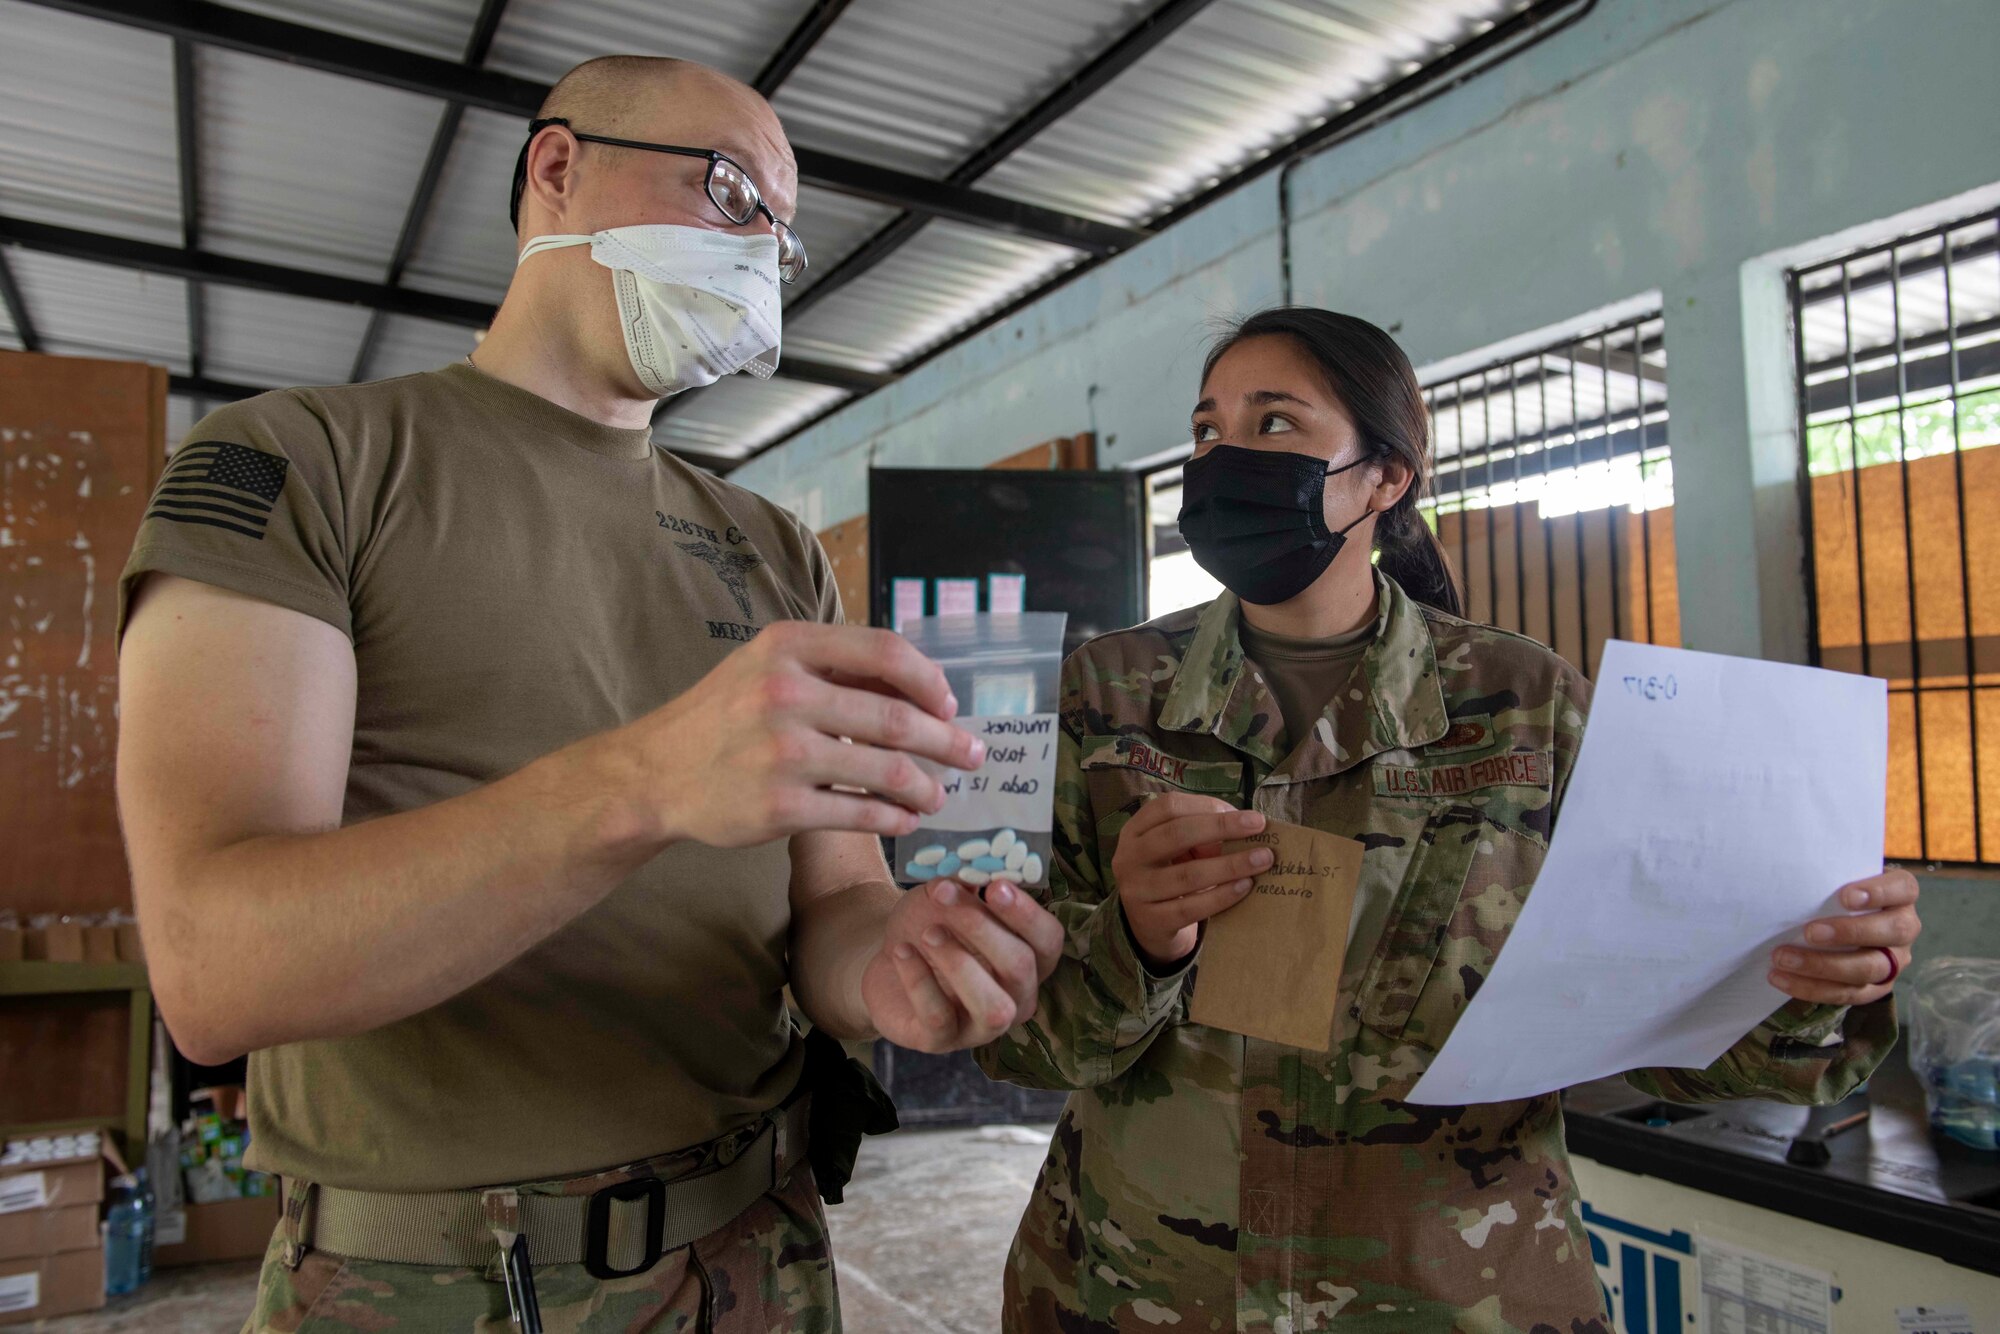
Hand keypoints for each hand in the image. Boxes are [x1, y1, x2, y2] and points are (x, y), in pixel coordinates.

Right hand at [609, 621, 984, 847]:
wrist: (656, 774)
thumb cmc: (724, 716)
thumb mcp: (768, 667)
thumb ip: (835, 667)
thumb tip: (921, 685)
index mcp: (788, 647)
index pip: (884, 652)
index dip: (929, 680)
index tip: (949, 704)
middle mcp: (785, 693)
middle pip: (896, 718)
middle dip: (946, 741)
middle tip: (972, 756)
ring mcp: (782, 753)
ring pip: (887, 771)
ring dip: (925, 787)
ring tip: (938, 796)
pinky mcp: (779, 807)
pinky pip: (860, 813)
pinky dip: (893, 819)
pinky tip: (904, 821)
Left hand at [861, 879, 1065, 1052]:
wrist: (887, 962)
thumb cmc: (930, 925)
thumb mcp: (947, 899)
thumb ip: (966, 885)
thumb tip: (977, 867)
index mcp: (1029, 958)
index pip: (1049, 940)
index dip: (1027, 914)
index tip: (994, 885)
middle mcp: (1016, 997)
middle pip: (1021, 967)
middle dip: (983, 928)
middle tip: (946, 895)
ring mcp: (982, 1026)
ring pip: (993, 1008)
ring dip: (960, 964)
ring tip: (928, 932)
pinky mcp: (942, 1041)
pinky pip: (939, 1017)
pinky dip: (919, 980)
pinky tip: (901, 952)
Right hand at [1113, 794, 1271, 969]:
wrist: (1149, 926)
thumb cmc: (1171, 875)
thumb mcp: (1178, 849)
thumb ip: (1202, 834)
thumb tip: (1244, 825)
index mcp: (1135, 830)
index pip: (1168, 807)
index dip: (1206, 805)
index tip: (1244, 813)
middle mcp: (1129, 857)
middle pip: (1176, 834)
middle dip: (1222, 827)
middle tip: (1259, 826)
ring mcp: (1136, 890)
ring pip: (1187, 874)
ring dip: (1230, 865)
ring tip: (1262, 860)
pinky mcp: (1151, 921)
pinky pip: (1190, 908)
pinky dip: (1221, 896)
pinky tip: (1244, 887)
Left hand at [1769, 869, 1921, 1005]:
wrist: (1836, 926)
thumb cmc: (1833, 895)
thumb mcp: (1835, 881)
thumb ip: (1825, 878)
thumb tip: (1789, 873)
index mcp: (1900, 896)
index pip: (1902, 888)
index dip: (1878, 892)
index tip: (1845, 896)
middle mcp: (1904, 929)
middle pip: (1892, 932)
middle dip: (1849, 933)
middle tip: (1810, 932)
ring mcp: (1894, 962)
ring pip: (1869, 968)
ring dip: (1823, 965)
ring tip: (1784, 958)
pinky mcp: (1876, 988)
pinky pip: (1848, 994)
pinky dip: (1812, 988)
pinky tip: (1781, 978)